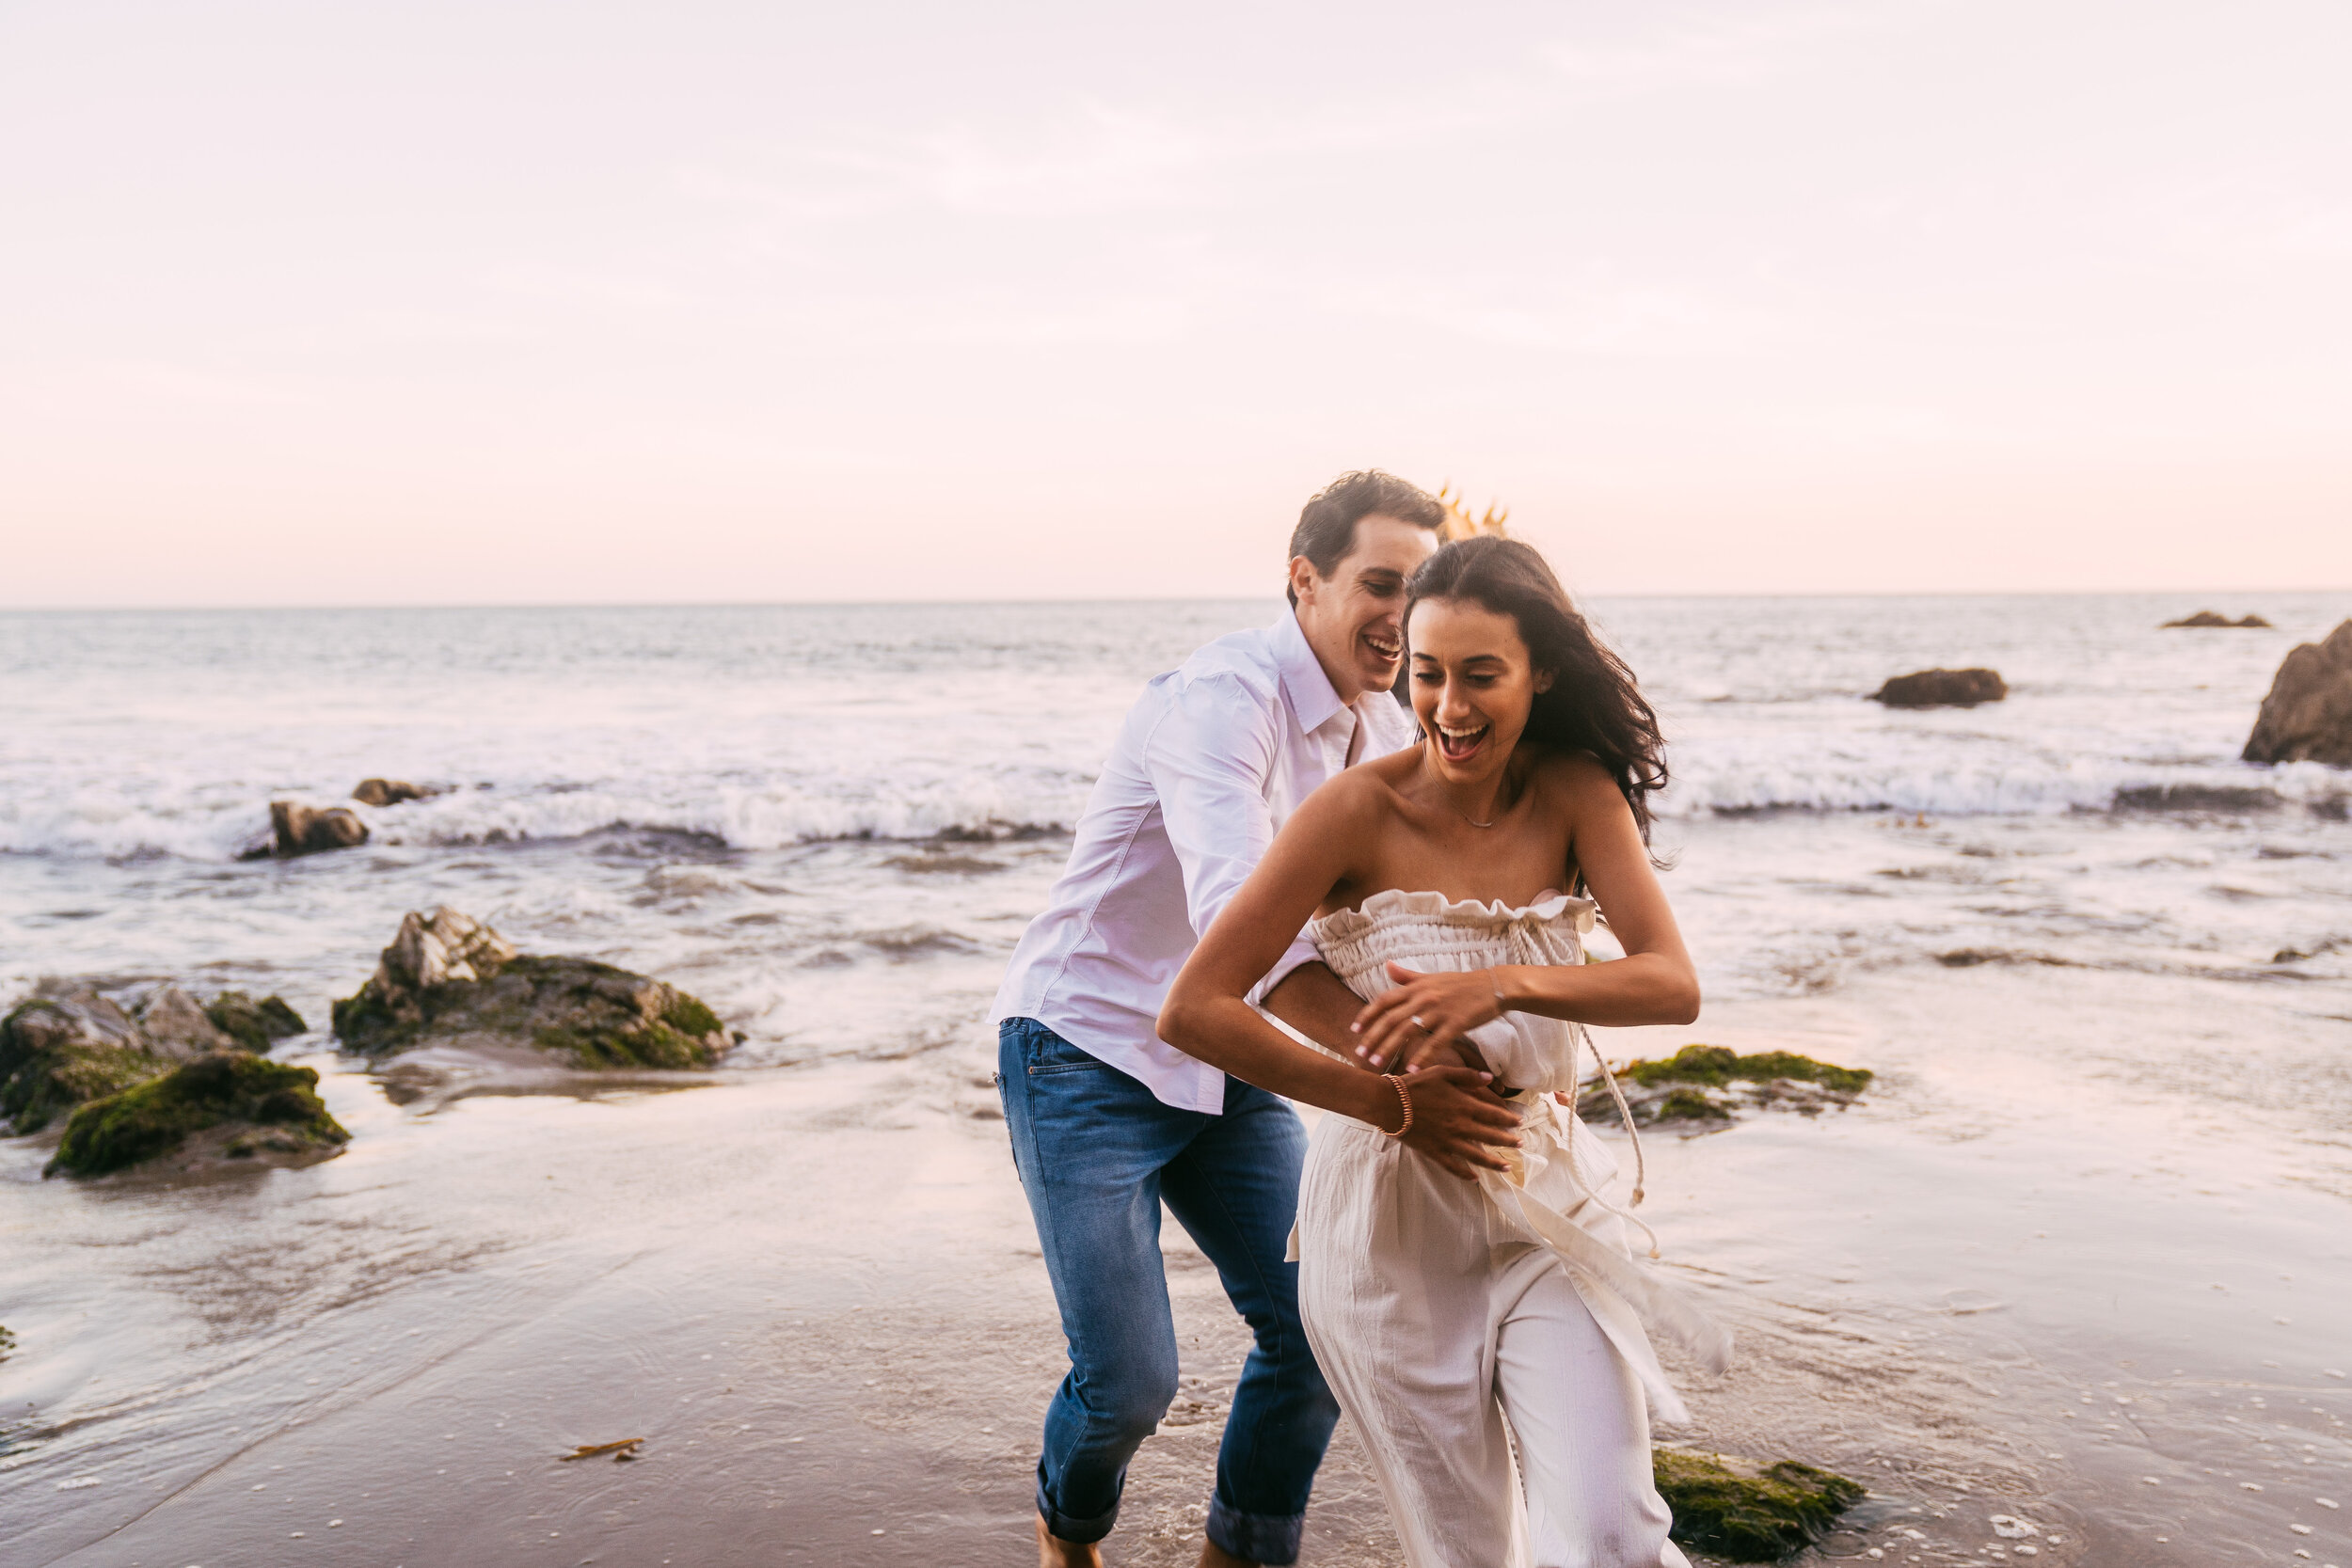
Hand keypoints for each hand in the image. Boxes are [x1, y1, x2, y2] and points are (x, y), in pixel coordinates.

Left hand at [1352, 962, 1502, 1072]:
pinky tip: (1412, 1069)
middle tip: (1359, 1054)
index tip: (1354, 1030)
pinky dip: (1422, 1056)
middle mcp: (1424, 997)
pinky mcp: (1456, 1023)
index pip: (1384, 1000)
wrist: (1494, 985)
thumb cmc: (1461, 984)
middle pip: (1391, 1018)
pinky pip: (1435, 1042)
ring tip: (1377, 1064)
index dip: (1367, 1015)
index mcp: (1416, 987)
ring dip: (1390, 1048)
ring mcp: (1439, 1010)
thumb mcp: (1432, 977)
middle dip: (1373, 1037)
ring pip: (1408, 1031)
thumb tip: (1386, 966)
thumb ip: (1408, 976)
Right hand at [1385, 1065, 1520, 1179]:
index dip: (1509, 1120)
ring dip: (1494, 1163)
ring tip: (1507, 1168)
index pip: (1494, 1115)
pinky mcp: (1434, 1152)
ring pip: (1477, 1156)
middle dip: (1508, 1142)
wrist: (1388, 1103)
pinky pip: (1453, 1167)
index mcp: (1464, 1105)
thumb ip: (1467, 1075)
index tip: (1520, 1122)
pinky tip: (1475, 1179)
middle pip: (1491, 1137)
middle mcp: (1460, 1126)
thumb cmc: (1415, 1085)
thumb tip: (1490, 1078)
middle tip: (1521, 1145)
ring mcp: (1448, 1141)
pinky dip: (1465, 1174)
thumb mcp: (1442, 1072)